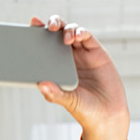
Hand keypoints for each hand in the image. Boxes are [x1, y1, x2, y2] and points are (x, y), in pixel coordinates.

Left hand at [31, 15, 129, 139]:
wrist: (107, 115)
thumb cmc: (84, 110)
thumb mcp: (68, 102)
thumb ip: (55, 93)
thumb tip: (40, 84)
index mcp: (55, 69)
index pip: (43, 47)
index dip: (37, 34)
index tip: (32, 24)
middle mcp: (67, 59)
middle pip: (57, 34)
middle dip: (52, 25)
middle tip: (48, 26)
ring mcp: (82, 54)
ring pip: (71, 31)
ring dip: (66, 29)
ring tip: (65, 37)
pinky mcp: (96, 52)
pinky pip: (87, 37)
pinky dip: (81, 32)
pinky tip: (76, 35)